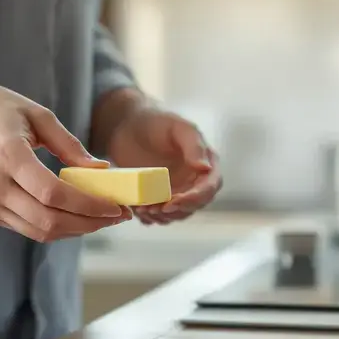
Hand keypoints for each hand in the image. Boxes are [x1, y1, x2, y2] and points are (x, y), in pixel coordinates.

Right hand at [0, 79, 133, 240]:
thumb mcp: (37, 114)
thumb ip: (70, 145)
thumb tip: (102, 170)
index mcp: (7, 156)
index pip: (53, 194)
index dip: (88, 205)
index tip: (116, 205)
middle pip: (49, 221)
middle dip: (90, 222)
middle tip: (119, 215)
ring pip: (41, 231)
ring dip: (77, 229)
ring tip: (104, 217)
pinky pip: (30, 228)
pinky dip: (59, 226)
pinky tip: (79, 215)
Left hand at [100, 93, 221, 224]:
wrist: (129, 126)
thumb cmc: (156, 121)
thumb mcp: (177, 127)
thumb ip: (193, 144)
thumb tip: (206, 168)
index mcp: (206, 163)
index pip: (209, 187)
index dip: (194, 198)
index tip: (174, 201)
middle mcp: (195, 180)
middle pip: (194, 205)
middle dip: (176, 211)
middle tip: (155, 208)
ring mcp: (178, 191)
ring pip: (177, 214)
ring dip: (162, 217)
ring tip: (143, 209)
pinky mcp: (160, 197)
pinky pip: (159, 215)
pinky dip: (150, 217)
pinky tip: (139, 210)